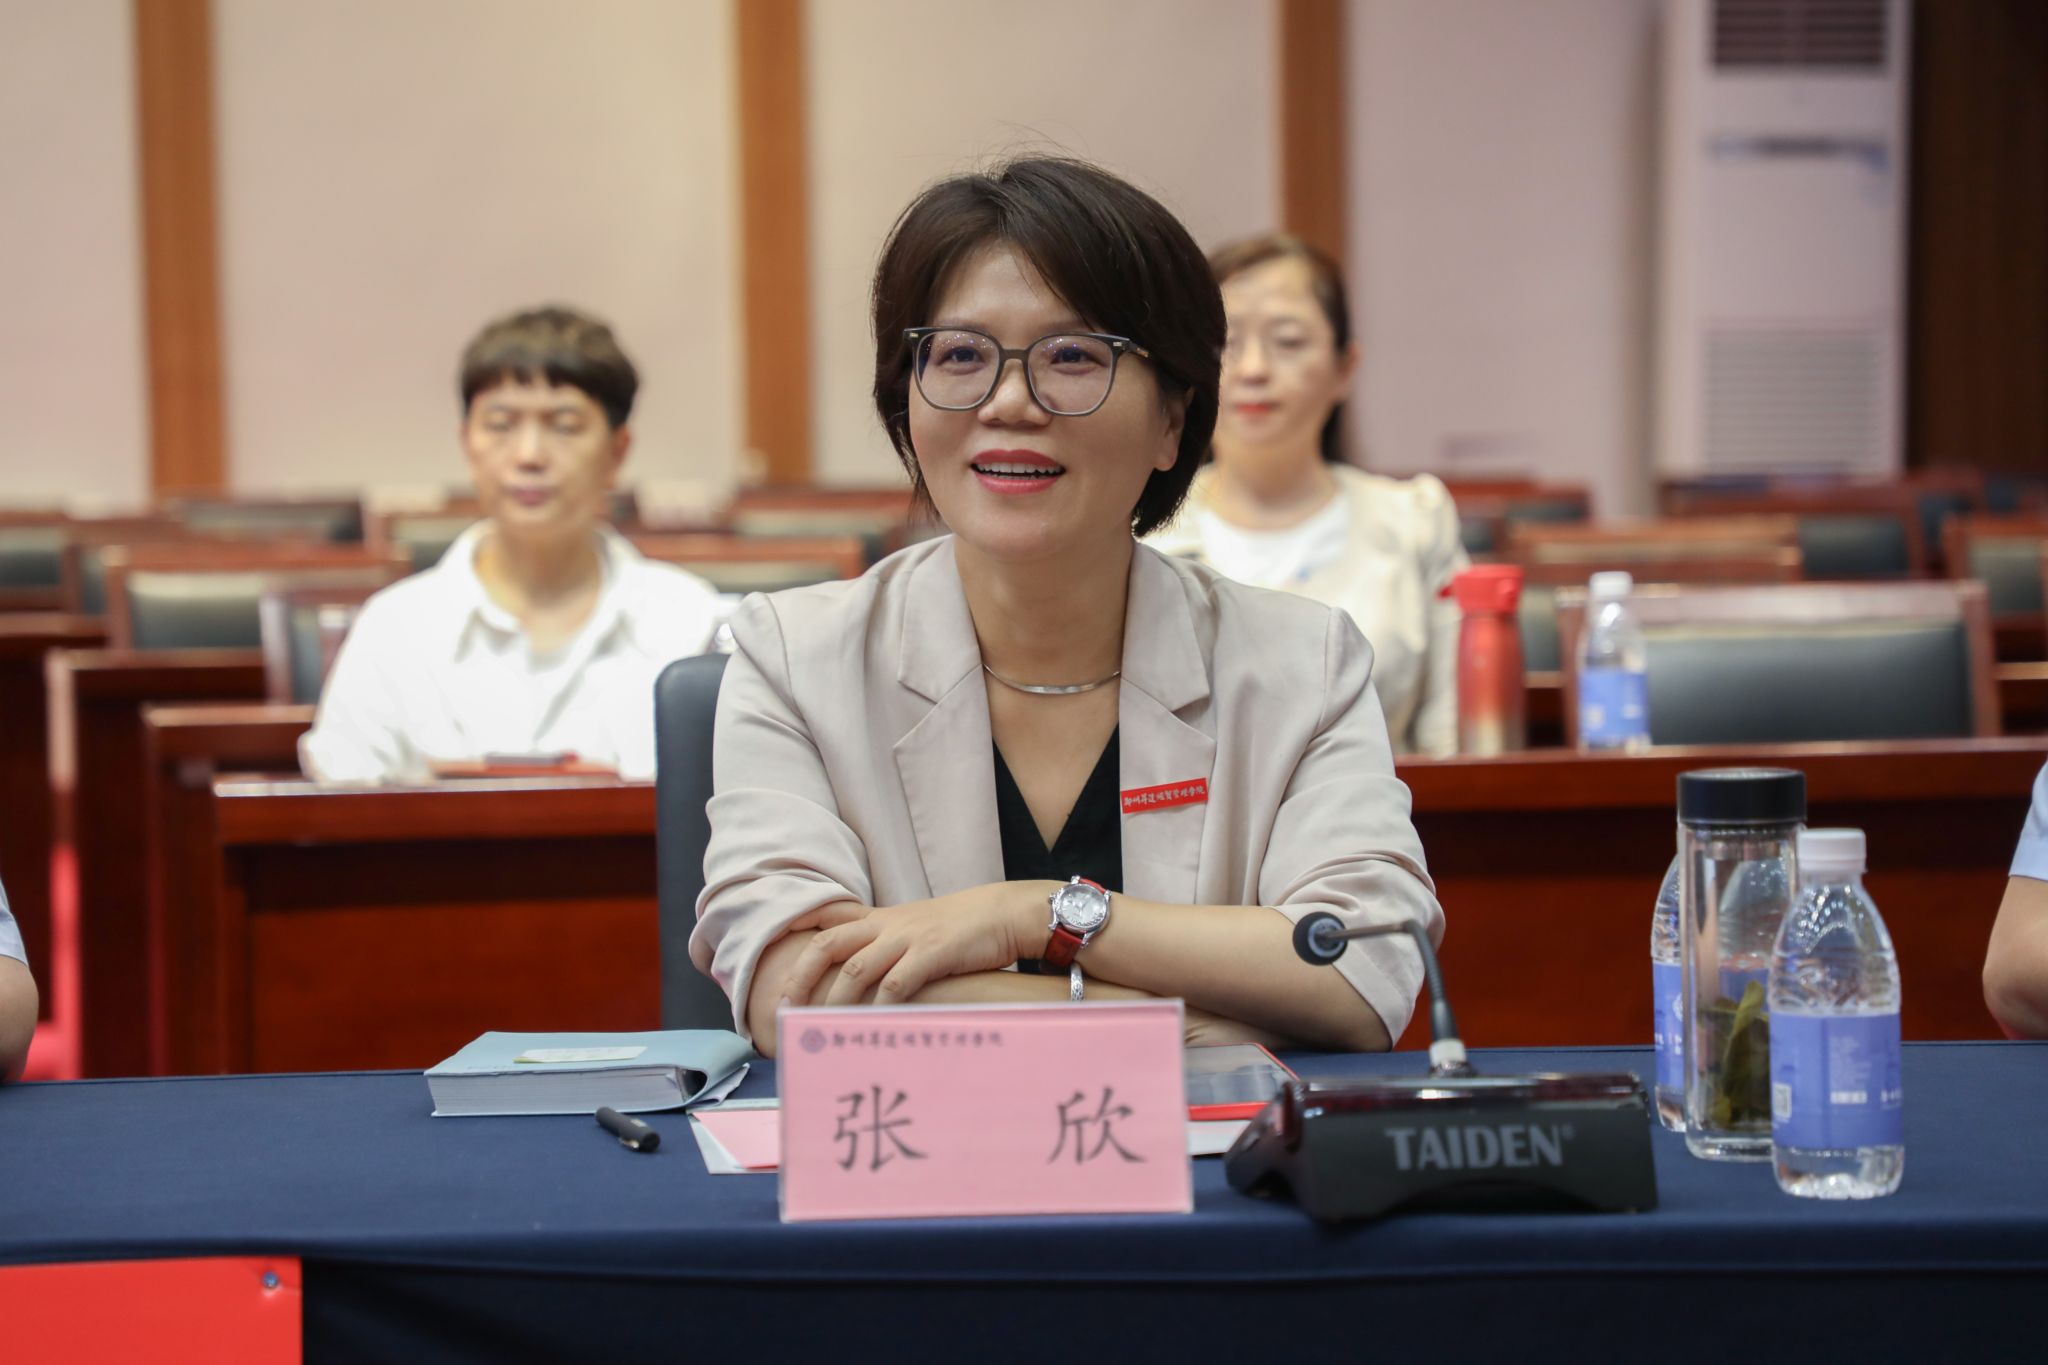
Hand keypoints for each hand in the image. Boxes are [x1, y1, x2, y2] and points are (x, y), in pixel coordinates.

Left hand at [780, 882, 1047, 1007]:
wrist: (1005, 913)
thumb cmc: (965, 929)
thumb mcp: (920, 930)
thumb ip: (892, 947)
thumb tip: (871, 982)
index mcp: (882, 918)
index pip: (830, 915)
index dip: (797, 925)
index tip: (771, 942)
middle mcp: (887, 925)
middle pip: (828, 943)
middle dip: (800, 974)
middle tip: (785, 1006)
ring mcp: (908, 938)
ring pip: (855, 968)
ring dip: (833, 1001)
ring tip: (819, 1028)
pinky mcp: (932, 953)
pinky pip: (896, 982)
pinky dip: (878, 1005)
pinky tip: (870, 1025)